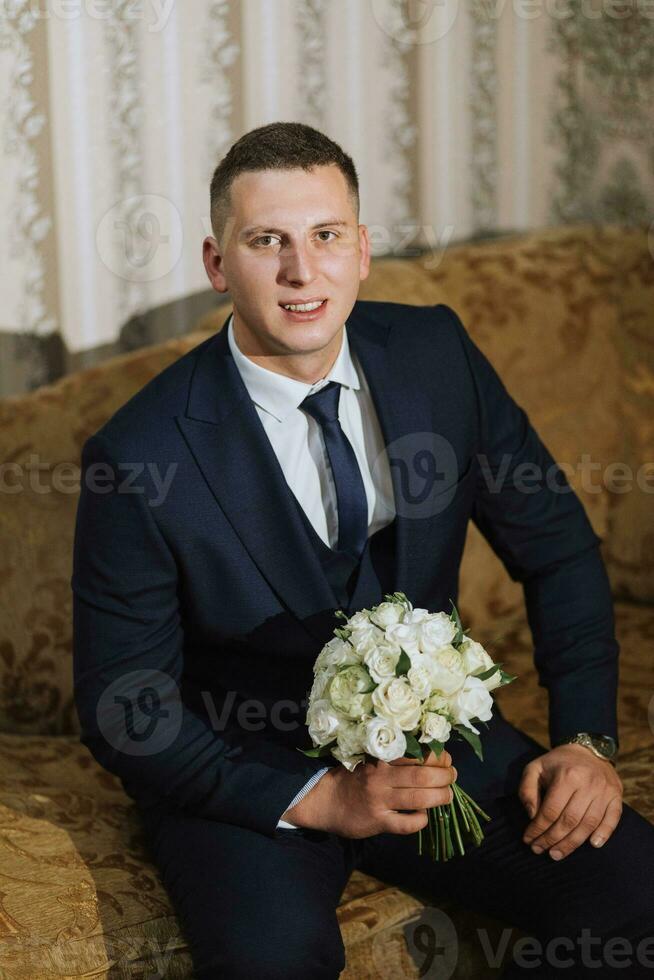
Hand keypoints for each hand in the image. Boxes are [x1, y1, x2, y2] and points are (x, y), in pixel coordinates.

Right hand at [283, 749, 456, 837]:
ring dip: (439, 797)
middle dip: (444, 777)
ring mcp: (379, 800)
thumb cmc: (353, 776)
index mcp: (380, 757)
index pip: (416, 753)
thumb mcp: (372, 759)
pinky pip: (406, 824)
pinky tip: (423, 817)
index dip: (438, 756)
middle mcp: (380, 777)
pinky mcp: (377, 822)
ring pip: (418, 799)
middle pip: (422, 776)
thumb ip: (396, 758)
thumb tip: (433, 756)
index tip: (446, 758)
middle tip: (452, 777)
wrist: (325, 799)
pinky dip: (420, 820)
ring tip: (447, 796)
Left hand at [519, 743, 622, 860]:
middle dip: (552, 839)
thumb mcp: (535, 768)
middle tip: (540, 850)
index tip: (528, 840)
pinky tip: (592, 845)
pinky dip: (603, 834)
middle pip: (569, 821)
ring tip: (556, 854)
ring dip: (572, 844)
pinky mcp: (616, 796)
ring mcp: (604, 791)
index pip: (551, 810)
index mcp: (567, 775)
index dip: (538, 828)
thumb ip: (527, 790)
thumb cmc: (557, 763)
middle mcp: (588, 784)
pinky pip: (612, 820)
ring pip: (588, 824)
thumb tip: (531, 815)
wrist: (588, 749)